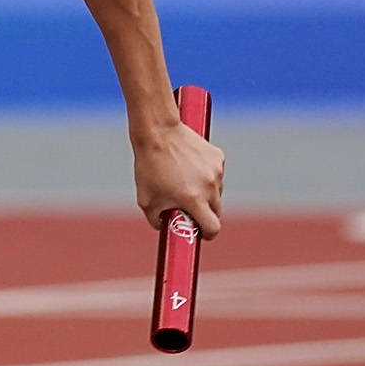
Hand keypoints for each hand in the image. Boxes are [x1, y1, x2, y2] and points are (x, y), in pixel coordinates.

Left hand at [133, 113, 224, 238]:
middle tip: (189, 208)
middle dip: (205, 214)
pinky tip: (189, 167)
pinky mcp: (218, 157)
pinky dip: (206, 175)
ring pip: (217, 192)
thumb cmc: (149, 166)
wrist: (158, 132)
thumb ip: (157, 220)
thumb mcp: (146, 200)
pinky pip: (216, 174)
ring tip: (184, 182)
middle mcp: (209, 186)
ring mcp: (216, 171)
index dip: (207, 234)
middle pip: (217, 212)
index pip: (213, 228)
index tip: (201, 233)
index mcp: (194, 200)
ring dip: (205, 193)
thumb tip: (167, 228)